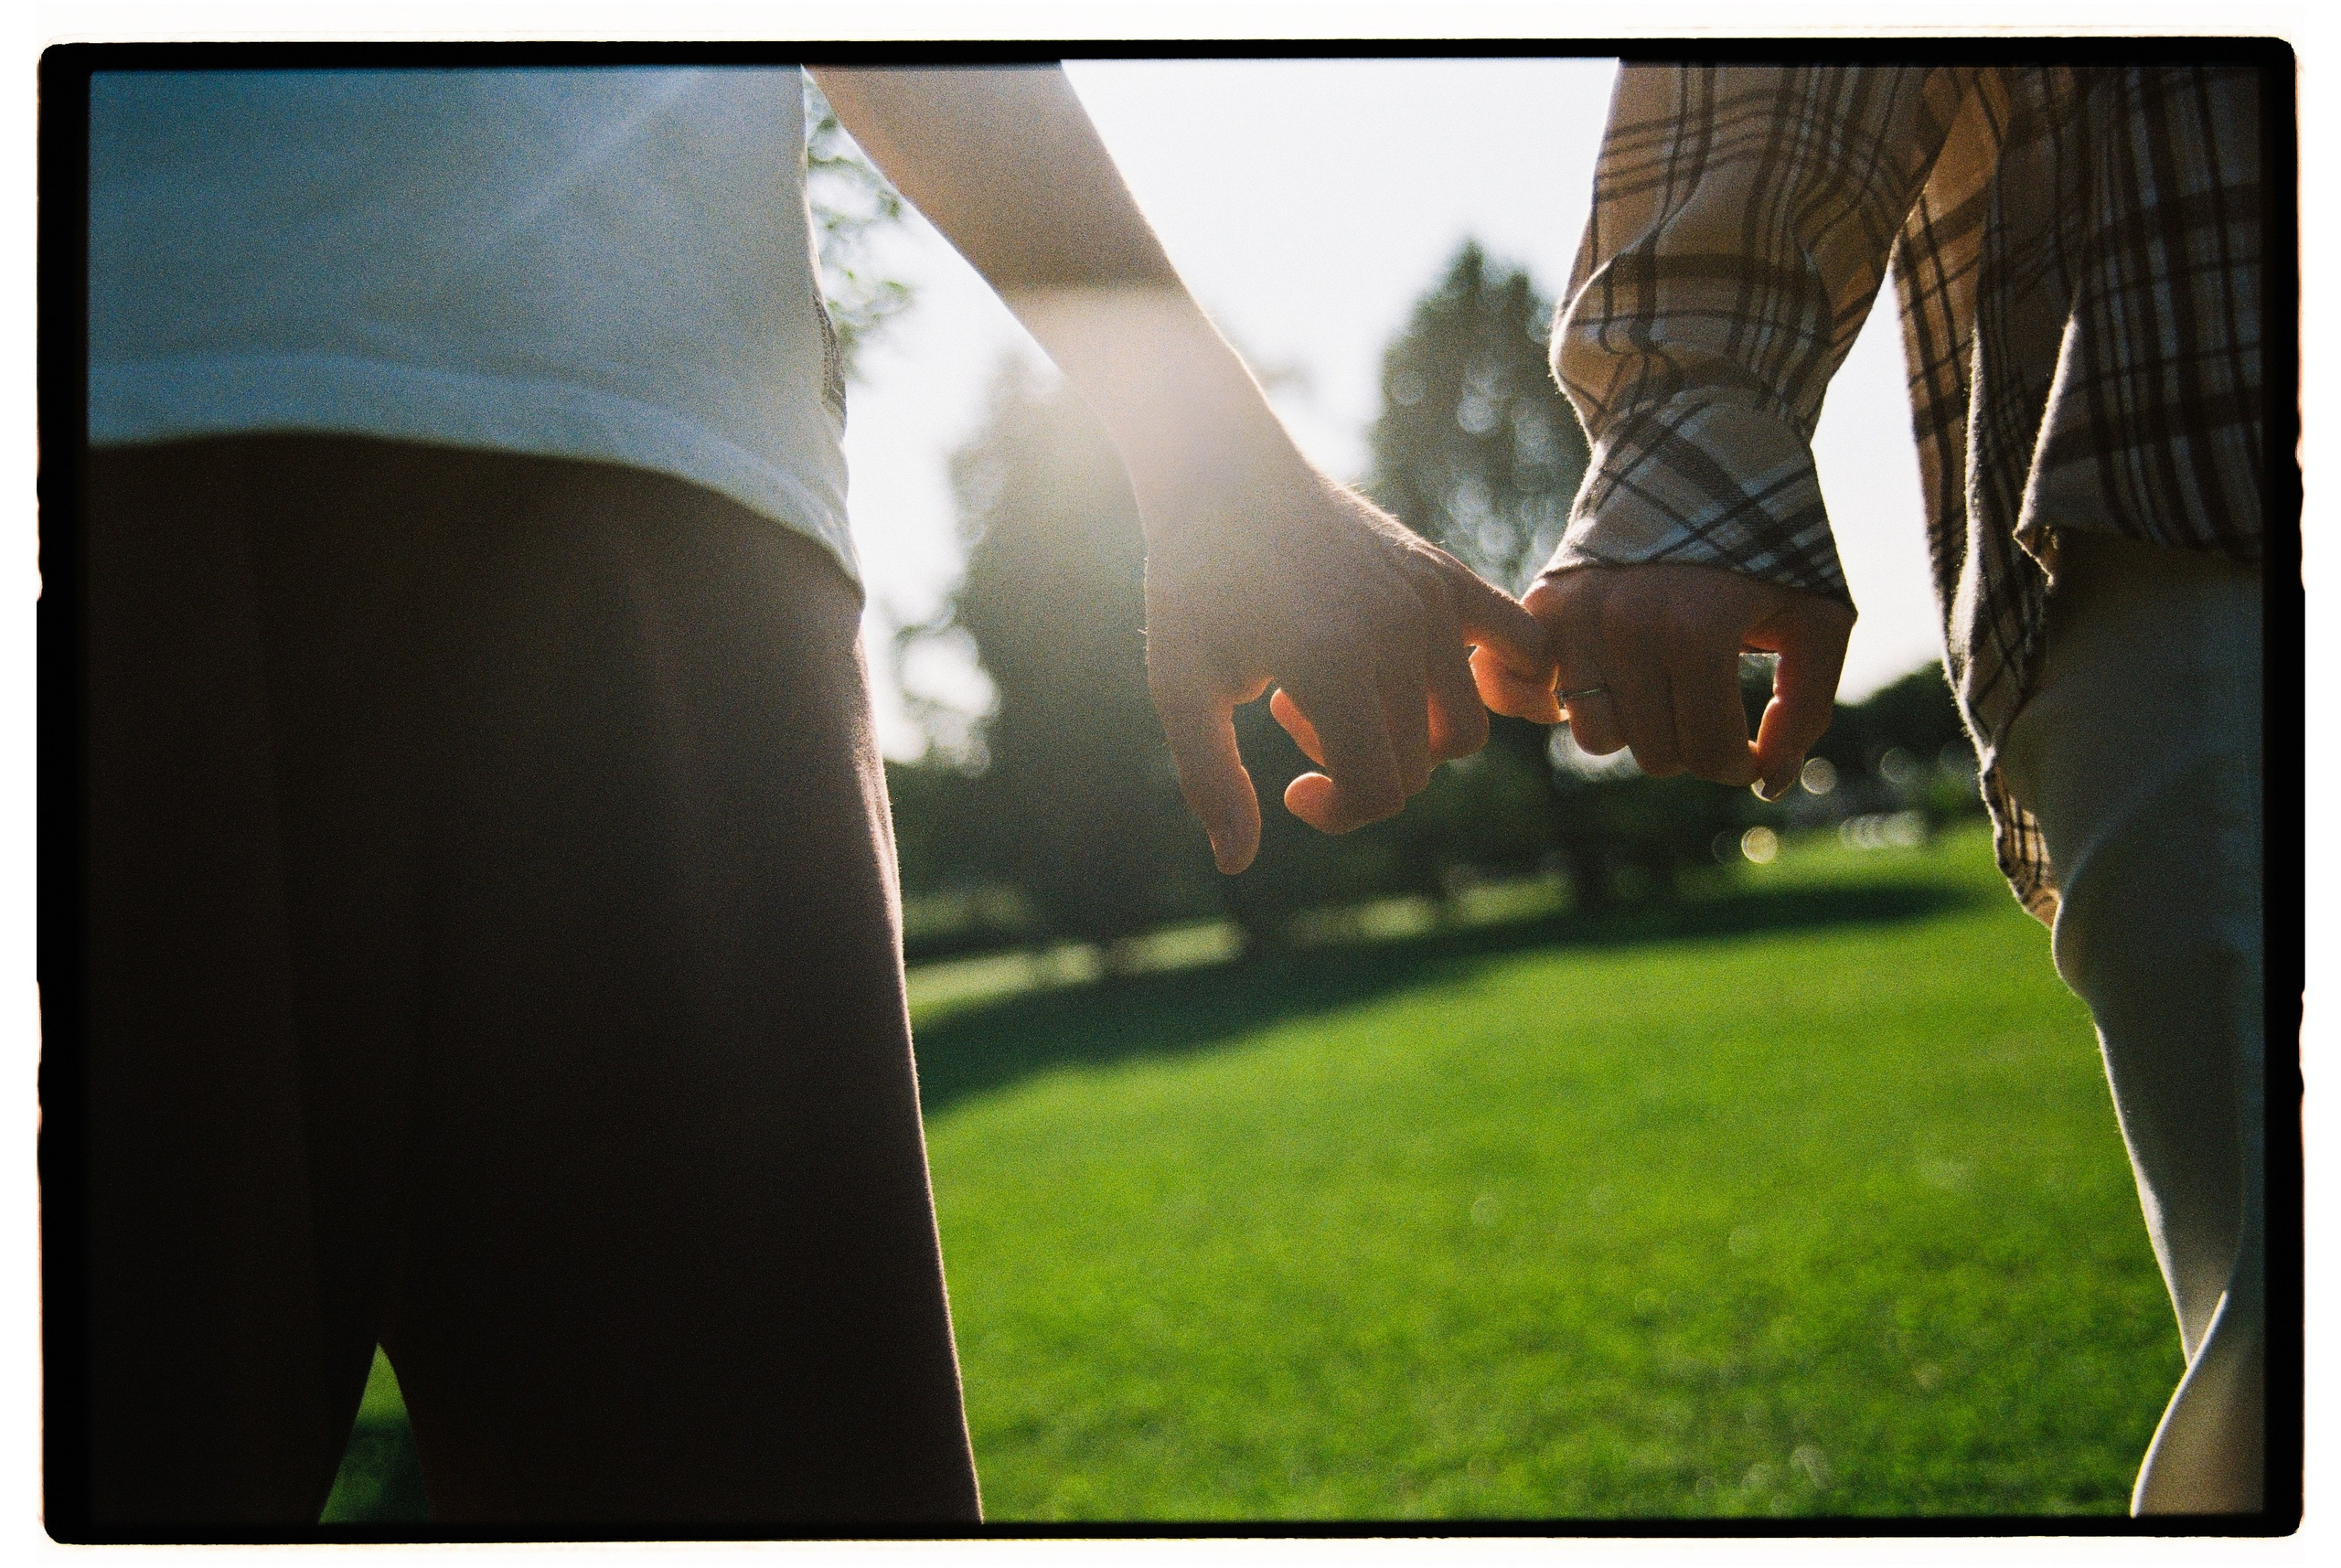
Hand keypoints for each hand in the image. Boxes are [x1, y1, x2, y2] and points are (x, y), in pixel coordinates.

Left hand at [1138, 432, 1547, 872]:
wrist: (1226, 476)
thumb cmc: (1195, 584)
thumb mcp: (1181, 686)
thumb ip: (1212, 780)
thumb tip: (1236, 864)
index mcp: (1331, 667)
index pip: (1378, 790)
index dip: (1337, 812)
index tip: (1292, 790)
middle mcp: (1395, 636)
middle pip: (1417, 767)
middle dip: (1356, 768)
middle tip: (1294, 715)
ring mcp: (1430, 602)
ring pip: (1463, 727)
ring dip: (1409, 736)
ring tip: (1345, 689)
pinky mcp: (1446, 575)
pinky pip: (1520, 644)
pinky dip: (1511, 679)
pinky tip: (1458, 683)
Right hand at [1472, 561, 1853, 797]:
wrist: (1701, 458)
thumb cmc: (1772, 547)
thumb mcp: (1819, 621)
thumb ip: (1805, 710)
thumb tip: (1768, 784)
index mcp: (1697, 631)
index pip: (1709, 754)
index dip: (1740, 764)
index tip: (1751, 745)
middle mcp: (1625, 625)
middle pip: (1654, 753)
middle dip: (1691, 744)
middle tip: (1710, 706)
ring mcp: (1577, 615)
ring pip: (1595, 735)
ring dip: (1633, 725)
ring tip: (1661, 688)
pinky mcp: (1543, 605)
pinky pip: (1522, 693)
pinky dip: (1547, 704)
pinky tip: (1586, 692)